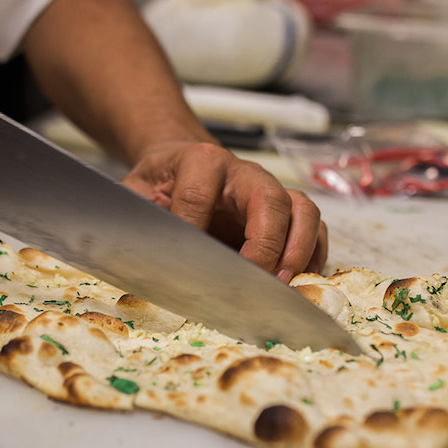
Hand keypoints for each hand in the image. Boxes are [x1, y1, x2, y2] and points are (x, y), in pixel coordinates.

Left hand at [123, 141, 327, 280]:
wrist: (181, 166)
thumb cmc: (161, 184)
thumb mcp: (135, 194)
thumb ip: (133, 217)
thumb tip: (133, 256)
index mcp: (201, 161)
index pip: (200, 195)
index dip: (193, 230)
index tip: (186, 265)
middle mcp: (244, 173)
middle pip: (270, 200)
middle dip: (266, 244)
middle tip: (257, 282)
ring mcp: (271, 190)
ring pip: (303, 210)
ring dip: (298, 251)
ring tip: (283, 287)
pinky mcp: (288, 211)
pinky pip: (315, 228)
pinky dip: (313, 256)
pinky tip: (298, 282)